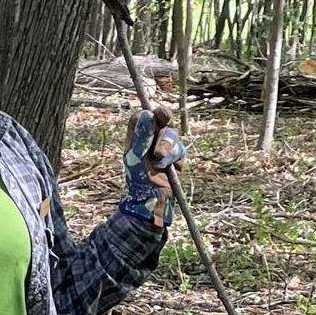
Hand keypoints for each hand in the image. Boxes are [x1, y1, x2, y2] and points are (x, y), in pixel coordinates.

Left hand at [122, 107, 185, 222]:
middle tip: (164, 116)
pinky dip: (173, 156)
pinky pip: (180, 149)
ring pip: (172, 133)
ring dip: (166, 144)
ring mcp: (165, 147)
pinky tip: (167, 167)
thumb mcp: (136, 157)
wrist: (151, 201)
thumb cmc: (138, 181)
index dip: (148, 113)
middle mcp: (151, 139)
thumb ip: (141, 137)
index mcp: (136, 137)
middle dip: (163, 118)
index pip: (142, 117)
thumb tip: (147, 114)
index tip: (152, 113)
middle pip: (161, 119)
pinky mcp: (176, 157)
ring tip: (159, 159)